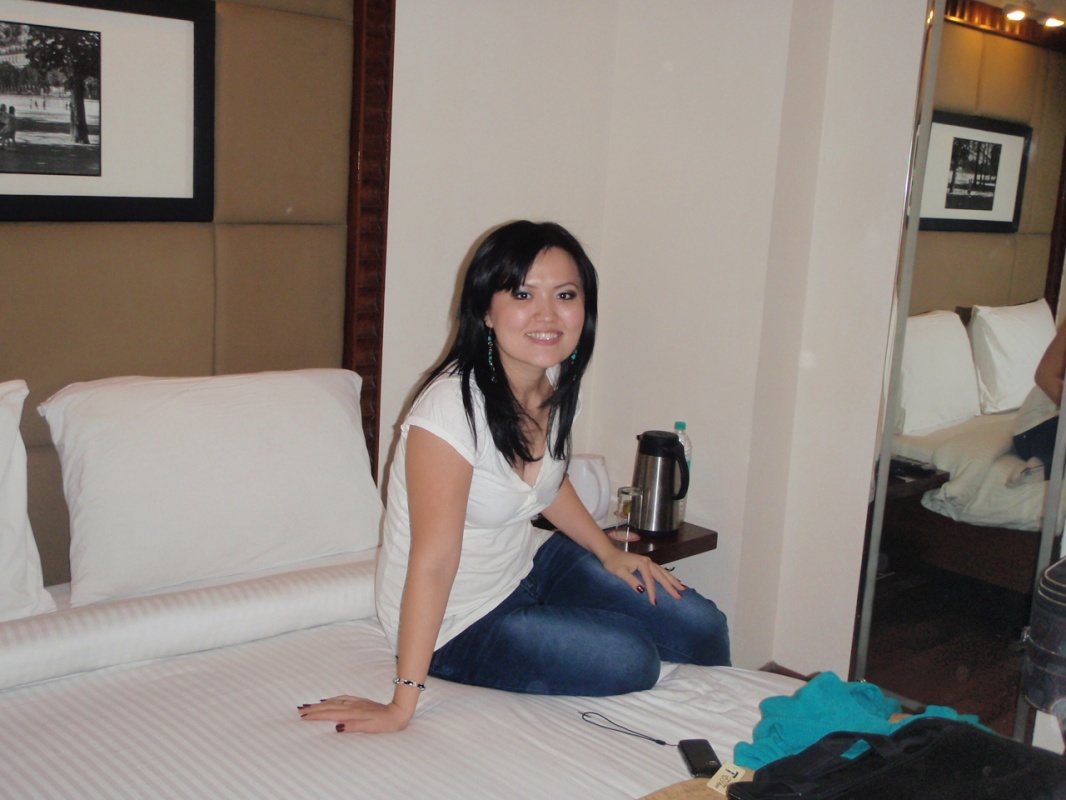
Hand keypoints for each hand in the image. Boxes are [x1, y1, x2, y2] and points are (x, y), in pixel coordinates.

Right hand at [298, 695, 413, 733]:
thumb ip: (354, 727)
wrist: (399, 713)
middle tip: (300, 710)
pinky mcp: (362, 702)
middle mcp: (353, 706)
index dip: (316, 716)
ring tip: (310, 705)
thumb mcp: (370, 728)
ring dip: (321, 703)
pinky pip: (343, 698)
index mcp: (353, 714)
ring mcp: (357, 703)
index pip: (330, 714)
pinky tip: (329, 700)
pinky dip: (334, 699)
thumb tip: (337, 727)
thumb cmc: (385, 724)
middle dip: (314, 708)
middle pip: (329, 706)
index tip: (304, 717)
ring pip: (335, 701)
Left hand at [599, 549, 684, 605]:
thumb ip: (631, 580)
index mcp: (642, 564)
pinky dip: (668, 576)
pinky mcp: (647, 563)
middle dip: (671, 586)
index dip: (653, 592)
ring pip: (664, 572)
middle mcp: (648, 562)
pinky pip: (660, 571)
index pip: (650, 581)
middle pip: (662, 576)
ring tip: (682, 588)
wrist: (609, 553)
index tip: (655, 603)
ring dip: (673, 580)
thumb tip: (642, 590)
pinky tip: (672, 580)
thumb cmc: (612, 563)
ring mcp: (648, 562)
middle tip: (680, 596)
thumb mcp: (619, 572)